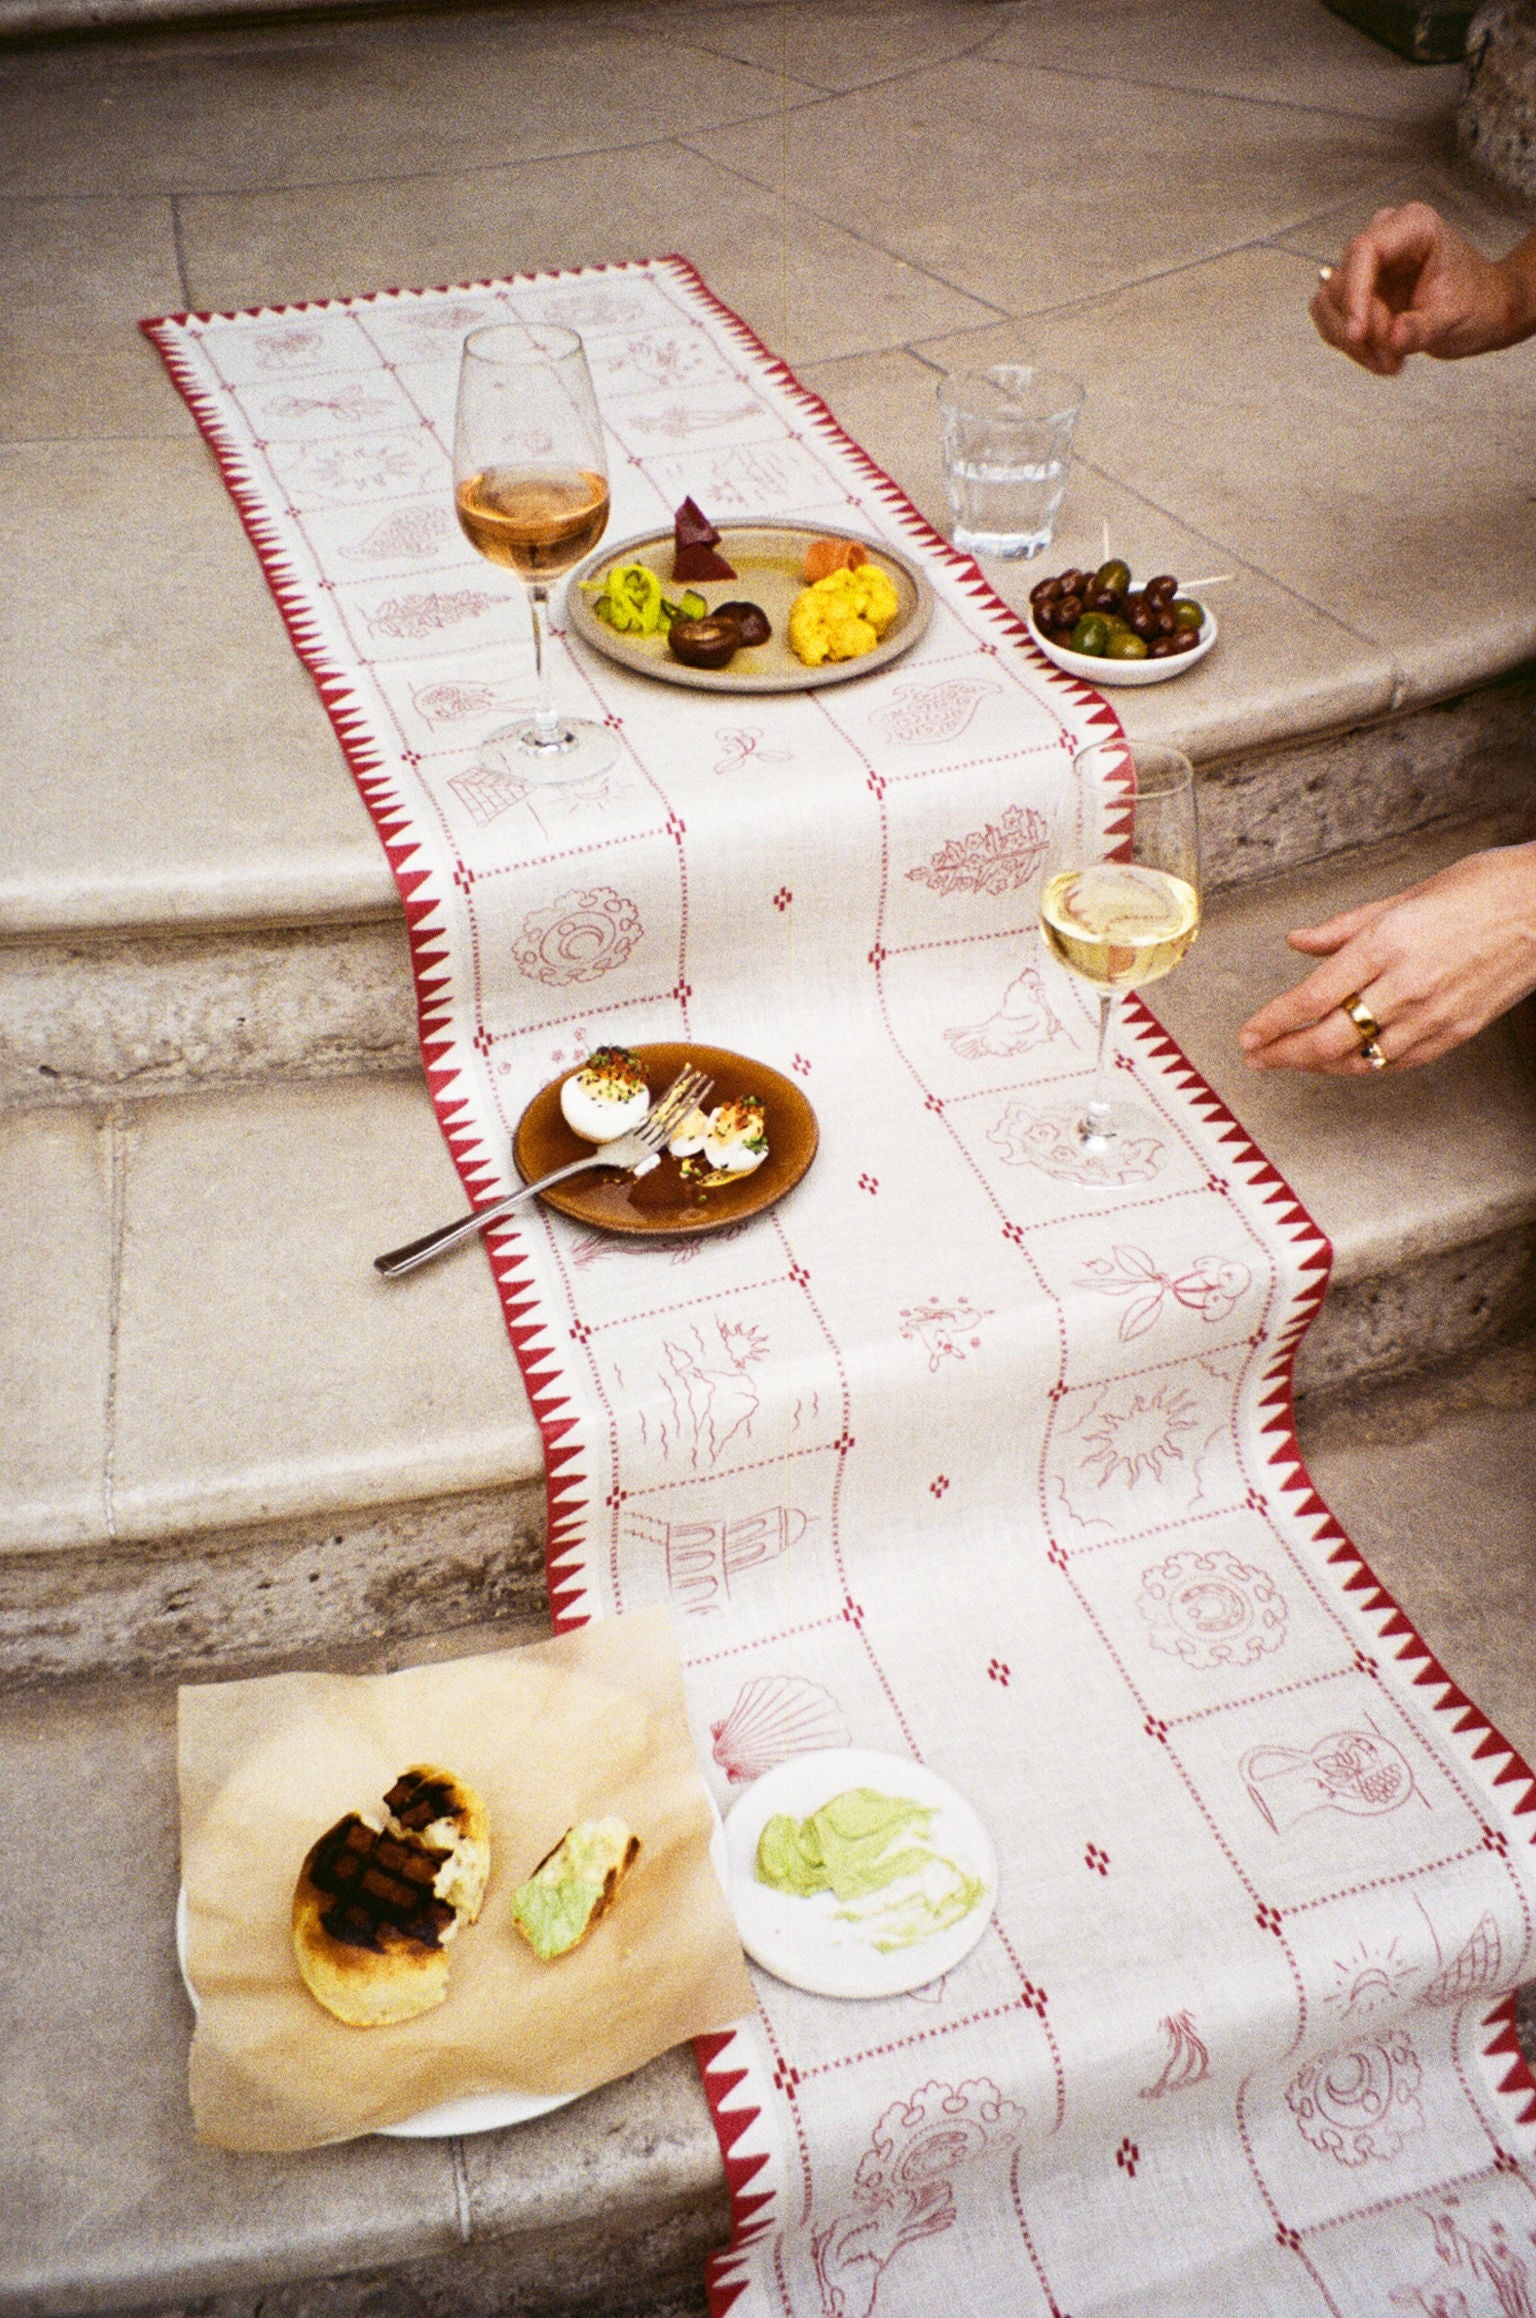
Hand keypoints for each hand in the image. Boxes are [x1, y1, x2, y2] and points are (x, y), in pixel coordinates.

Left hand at [1237, 845, 1535, 1074]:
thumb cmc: (1484, 889)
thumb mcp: (1405, 895)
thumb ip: (1345, 927)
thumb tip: (1298, 941)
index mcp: (1386, 944)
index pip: (1311, 998)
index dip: (1271, 1024)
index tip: (1248, 1036)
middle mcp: (1406, 984)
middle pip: (1327, 1039)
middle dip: (1283, 1054)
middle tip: (1258, 1058)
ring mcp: (1434, 1013)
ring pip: (1361, 1059)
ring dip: (1319, 1065)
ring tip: (1295, 1060)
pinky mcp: (1458, 1031)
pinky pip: (1399, 1062)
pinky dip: (1365, 1066)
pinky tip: (1346, 1060)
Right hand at [1310, 201, 1535, 375]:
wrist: (1480, 312)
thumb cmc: (1475, 303)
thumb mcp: (1453, 317)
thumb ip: (1421, 328)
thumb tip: (1391, 338)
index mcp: (1413, 227)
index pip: (1364, 251)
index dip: (1355, 293)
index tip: (1358, 334)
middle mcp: (1383, 238)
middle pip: (1342, 282)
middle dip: (1361, 328)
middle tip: (1391, 358)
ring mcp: (1366, 265)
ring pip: (1329, 303)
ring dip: (1352, 342)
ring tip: (1389, 362)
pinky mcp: (1356, 290)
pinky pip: (1331, 318)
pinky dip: (1350, 345)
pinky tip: (1380, 356)